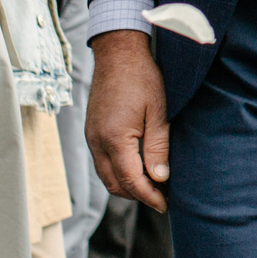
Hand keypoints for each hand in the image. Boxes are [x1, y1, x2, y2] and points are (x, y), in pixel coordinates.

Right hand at [87, 29, 170, 211]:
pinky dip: (118, 171)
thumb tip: (159, 178)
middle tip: (161, 197)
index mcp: (114, 138)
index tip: (164, 205)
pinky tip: (137, 166)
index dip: (149, 196)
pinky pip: (102, 162)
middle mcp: (97, 141)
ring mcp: (91, 136)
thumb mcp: (158, 111)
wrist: (118, 53)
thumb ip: (157, 147)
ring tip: (152, 185)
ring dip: (127, 185)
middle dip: (137, 195)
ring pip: (106, 175)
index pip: (130, 181)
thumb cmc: (141, 78)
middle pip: (114, 184)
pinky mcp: (91, 131)